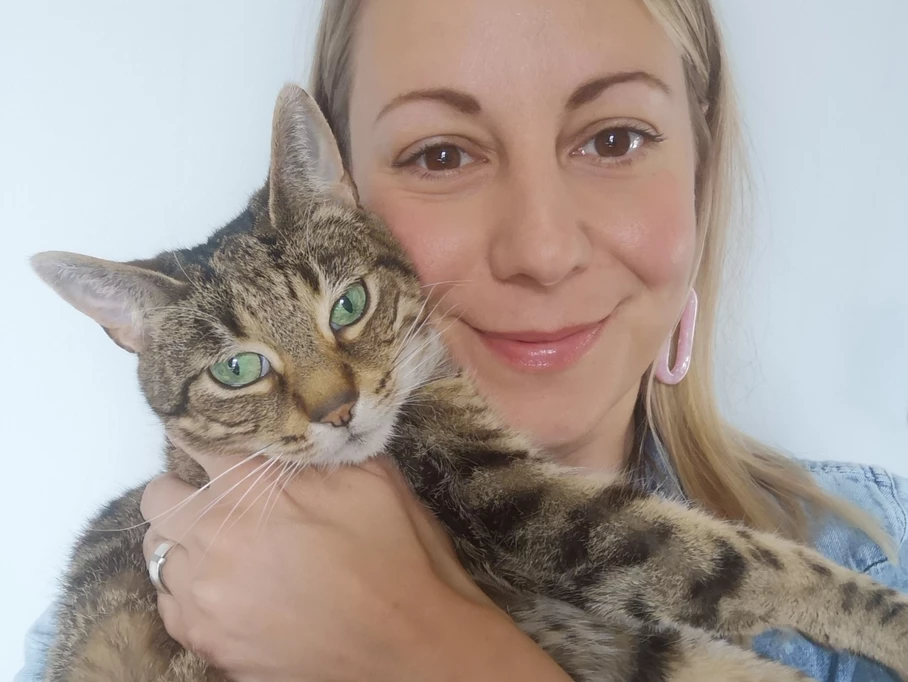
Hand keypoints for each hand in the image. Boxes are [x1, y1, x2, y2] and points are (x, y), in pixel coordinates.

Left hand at [140, 454, 570, 681]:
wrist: (410, 650)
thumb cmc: (398, 560)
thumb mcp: (373, 479)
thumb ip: (318, 449)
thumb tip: (296, 431)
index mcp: (251, 489)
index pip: (195, 441)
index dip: (204, 435)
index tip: (213, 442)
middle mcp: (214, 539)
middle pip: (160, 497)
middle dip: (185, 490)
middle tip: (220, 498)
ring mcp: (205, 597)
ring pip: (159, 554)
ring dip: (186, 544)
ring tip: (228, 550)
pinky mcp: (208, 643)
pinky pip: (171, 606)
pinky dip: (191, 592)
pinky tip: (230, 591)